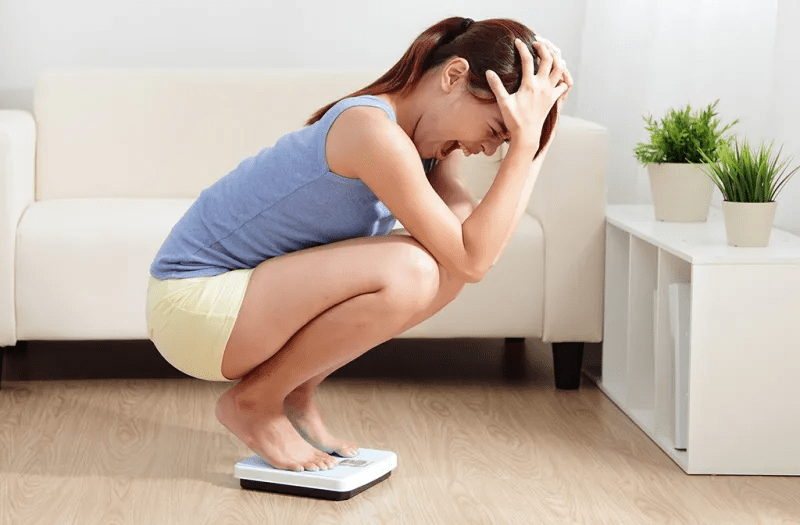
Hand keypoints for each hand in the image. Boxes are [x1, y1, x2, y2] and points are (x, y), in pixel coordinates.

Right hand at [485, 38, 568, 154]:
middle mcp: (542, 86)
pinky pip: (564, 83)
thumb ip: (496, 86)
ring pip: (559, 68)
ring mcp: (550, 91)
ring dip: (556, 57)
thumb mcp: (503, 102)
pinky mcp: (554, 98)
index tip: (518, 41)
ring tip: (549, 51)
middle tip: (536, 42)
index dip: (522, 48)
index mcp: (529, 85)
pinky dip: (563, 75)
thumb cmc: (514, 120)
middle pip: (548, 58)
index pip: (527, 60)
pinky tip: (557, 71)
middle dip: (543, 47)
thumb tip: (488, 72)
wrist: (527, 135)